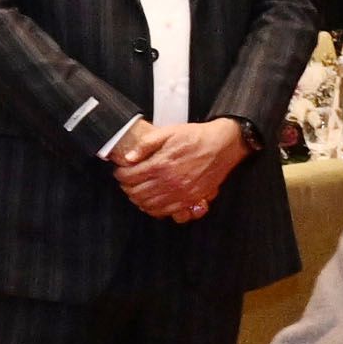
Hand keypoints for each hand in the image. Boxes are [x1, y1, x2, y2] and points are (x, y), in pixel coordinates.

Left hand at [110, 114, 247, 221]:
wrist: (222, 146)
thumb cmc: (195, 137)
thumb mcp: (168, 132)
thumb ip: (146, 144)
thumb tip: (129, 157)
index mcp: (161, 164)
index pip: (130, 177)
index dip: (120, 175)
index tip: (120, 172)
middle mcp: (169, 181)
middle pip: (136, 193)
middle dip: (126, 187)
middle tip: (126, 182)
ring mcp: (180, 193)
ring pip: (148, 205)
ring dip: (137, 199)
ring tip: (136, 191)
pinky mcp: (190, 199)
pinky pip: (165, 212)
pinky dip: (153, 209)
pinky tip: (150, 201)